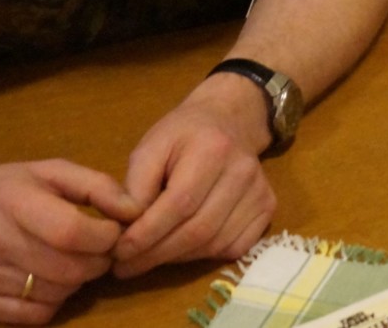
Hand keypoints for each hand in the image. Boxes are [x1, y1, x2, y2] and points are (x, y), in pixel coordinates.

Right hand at [0, 157, 138, 324]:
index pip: (72, 232)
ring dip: (76, 281)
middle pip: (68, 269)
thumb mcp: (49, 171)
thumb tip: (135, 210)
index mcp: (14, 201)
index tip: (113, 232)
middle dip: (97, 262)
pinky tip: (48, 280)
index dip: (105, 238)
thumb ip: (96, 186)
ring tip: (71, 261)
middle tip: (98, 251)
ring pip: (55, 294)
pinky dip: (52, 301)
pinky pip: (33, 316)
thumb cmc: (4, 188)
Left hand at [111, 75, 275, 278]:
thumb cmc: (182, 135)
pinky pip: (235, 247)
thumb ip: (134, 187)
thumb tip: (127, 229)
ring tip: (149, 258)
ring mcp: (260, 191)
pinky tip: (183, 249)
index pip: (179, 203)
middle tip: (127, 266)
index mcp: (212, 149)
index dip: (147, 234)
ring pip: (215, 244)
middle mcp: (243, 171)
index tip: (119, 252)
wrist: (229, 120)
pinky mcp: (268, 207)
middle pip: (198, 229)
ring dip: (177, 259)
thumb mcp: (149, 148)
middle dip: (157, 254)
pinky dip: (204, 257)